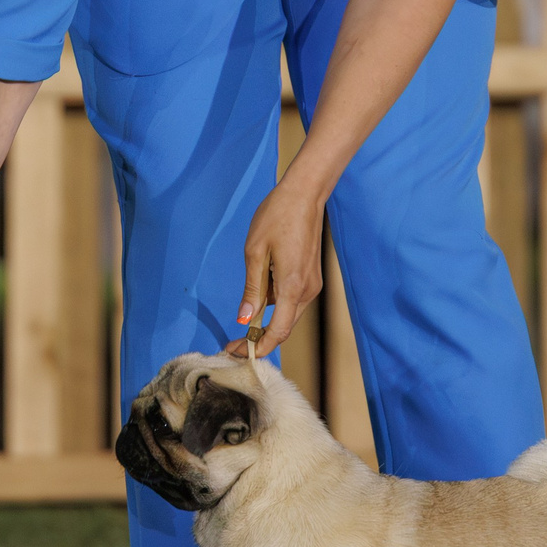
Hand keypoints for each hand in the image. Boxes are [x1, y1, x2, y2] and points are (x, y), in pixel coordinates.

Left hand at [238, 175, 327, 358]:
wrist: (305, 195)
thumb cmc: (277, 216)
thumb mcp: (255, 252)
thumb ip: (252, 289)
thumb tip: (244, 320)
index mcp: (292, 286)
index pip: (278, 331)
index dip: (258, 347)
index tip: (237, 351)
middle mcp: (307, 290)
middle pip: (284, 327)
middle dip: (260, 339)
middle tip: (234, 342)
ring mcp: (312, 284)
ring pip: (289, 315)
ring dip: (268, 323)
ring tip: (243, 323)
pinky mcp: (312, 277)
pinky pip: (293, 301)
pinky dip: (277, 307)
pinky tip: (260, 297)